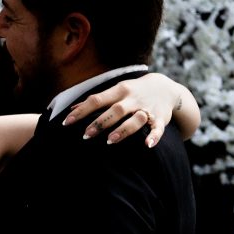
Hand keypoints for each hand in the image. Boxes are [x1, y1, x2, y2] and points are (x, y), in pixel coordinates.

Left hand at [62, 73, 183, 147]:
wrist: (166, 88)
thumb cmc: (132, 92)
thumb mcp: (115, 91)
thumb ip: (96, 100)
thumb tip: (72, 108)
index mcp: (119, 91)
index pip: (97, 100)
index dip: (81, 111)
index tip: (67, 122)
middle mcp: (132, 99)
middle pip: (115, 110)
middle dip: (100, 122)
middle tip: (85, 135)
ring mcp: (147, 109)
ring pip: (136, 118)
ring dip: (123, 130)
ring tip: (110, 141)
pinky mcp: (160, 119)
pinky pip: (158, 128)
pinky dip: (154, 137)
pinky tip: (147, 145)